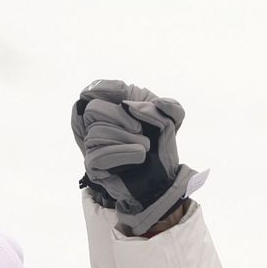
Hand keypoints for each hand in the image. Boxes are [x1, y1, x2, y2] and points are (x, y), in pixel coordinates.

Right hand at [70, 80, 196, 234]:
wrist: (162, 180)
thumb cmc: (161, 147)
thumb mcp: (173, 122)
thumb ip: (169, 107)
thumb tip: (149, 105)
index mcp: (115, 106)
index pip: (96, 89)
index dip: (106, 88)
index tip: (123, 93)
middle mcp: (99, 124)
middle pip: (93, 109)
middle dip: (118, 117)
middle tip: (139, 129)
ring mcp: (94, 145)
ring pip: (96, 132)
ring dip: (125, 138)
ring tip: (145, 148)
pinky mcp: (94, 166)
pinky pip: (98, 155)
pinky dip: (122, 153)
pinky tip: (139, 156)